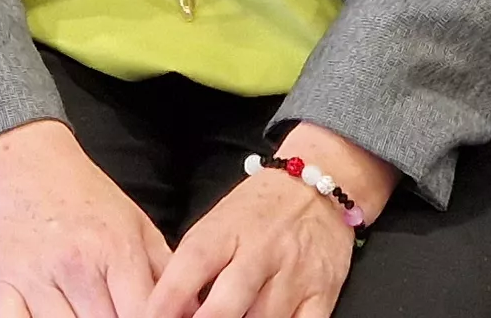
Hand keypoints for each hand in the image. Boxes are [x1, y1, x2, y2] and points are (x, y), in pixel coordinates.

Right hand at [0, 120, 171, 317]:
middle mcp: (77, 265)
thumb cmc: (86, 200)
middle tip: (115, 312)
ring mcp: (37, 278)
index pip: (142, 314)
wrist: (26, 169)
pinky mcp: (3, 285)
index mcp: (116, 249)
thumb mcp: (137, 224)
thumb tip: (194, 307)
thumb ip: (165, 269)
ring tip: (88, 314)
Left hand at [150, 123, 378, 317]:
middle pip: (227, 305)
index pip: (192, 266)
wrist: (317, 186)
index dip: (167, 300)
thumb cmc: (256, 212)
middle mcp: (261, 252)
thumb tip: (167, 311)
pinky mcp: (323, 293)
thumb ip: (193, 267)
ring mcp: (295, 275)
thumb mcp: (217, 224)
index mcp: (226, 230)